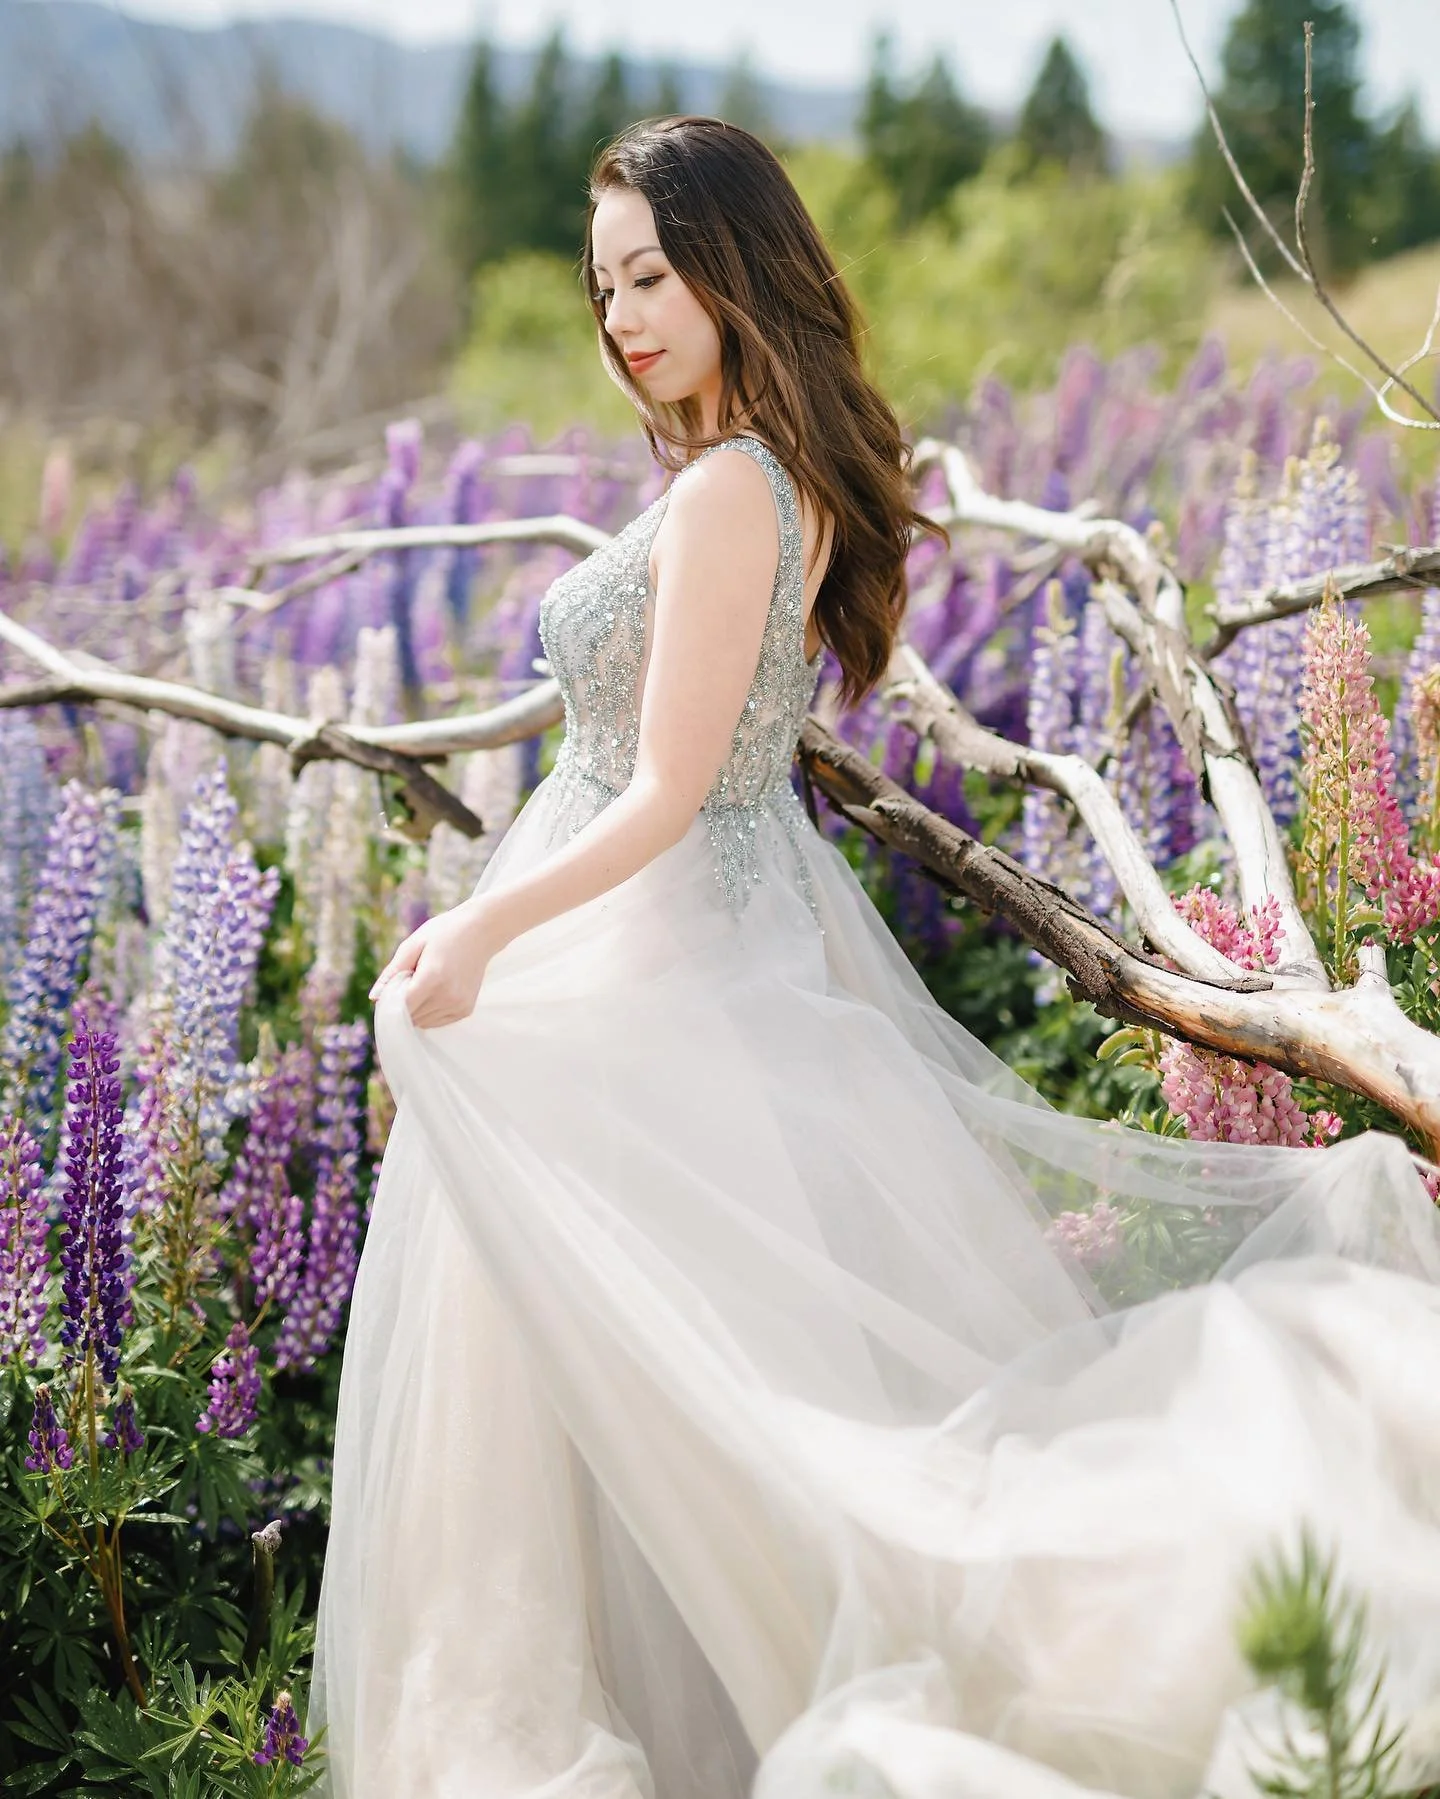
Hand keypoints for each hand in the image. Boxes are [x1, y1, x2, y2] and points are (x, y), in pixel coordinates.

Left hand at [369, 898, 502, 1028]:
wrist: (481, 931)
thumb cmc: (443, 933)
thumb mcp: (413, 945)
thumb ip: (392, 973)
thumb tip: (374, 998)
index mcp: (432, 978)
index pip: (402, 1007)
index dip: (391, 1001)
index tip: (390, 989)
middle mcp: (448, 996)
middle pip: (411, 1017)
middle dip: (404, 1004)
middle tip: (410, 980)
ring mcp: (459, 1005)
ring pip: (423, 1023)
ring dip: (417, 1009)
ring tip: (425, 984)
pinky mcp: (466, 1010)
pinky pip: (437, 1022)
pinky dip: (430, 1011)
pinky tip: (436, 991)